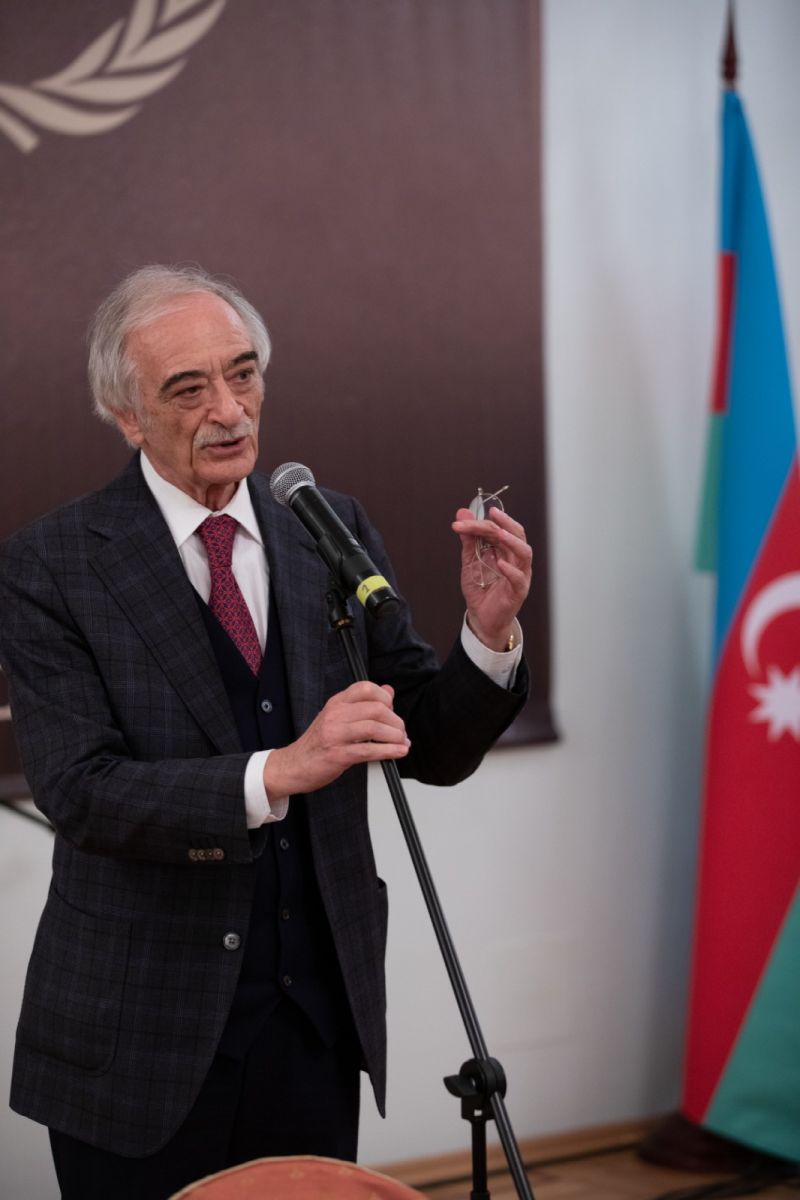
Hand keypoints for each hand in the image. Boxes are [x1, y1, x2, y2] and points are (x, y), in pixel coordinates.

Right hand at [263, 682, 409, 798]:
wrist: (294, 765)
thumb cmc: (318, 743)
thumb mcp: (338, 717)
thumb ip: (363, 704)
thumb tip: (389, 691)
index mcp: (336, 703)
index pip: (366, 688)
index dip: (386, 698)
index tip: (392, 710)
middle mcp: (335, 715)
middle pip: (376, 708)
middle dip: (395, 721)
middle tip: (401, 732)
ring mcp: (335, 734)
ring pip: (374, 728)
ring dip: (395, 737)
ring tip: (402, 743)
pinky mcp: (337, 755)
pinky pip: (369, 751)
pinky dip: (389, 751)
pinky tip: (397, 752)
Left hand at [451, 505, 531, 651]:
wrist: (481, 616)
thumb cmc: (480, 588)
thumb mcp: (470, 560)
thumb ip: (469, 539)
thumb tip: (462, 513)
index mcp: (506, 549)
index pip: (500, 528)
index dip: (482, 521)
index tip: (462, 519)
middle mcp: (515, 559)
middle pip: (516, 535)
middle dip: (503, 523)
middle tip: (489, 515)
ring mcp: (519, 574)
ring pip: (524, 553)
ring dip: (512, 541)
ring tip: (499, 533)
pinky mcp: (518, 591)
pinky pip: (518, 579)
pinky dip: (511, 570)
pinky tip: (500, 564)